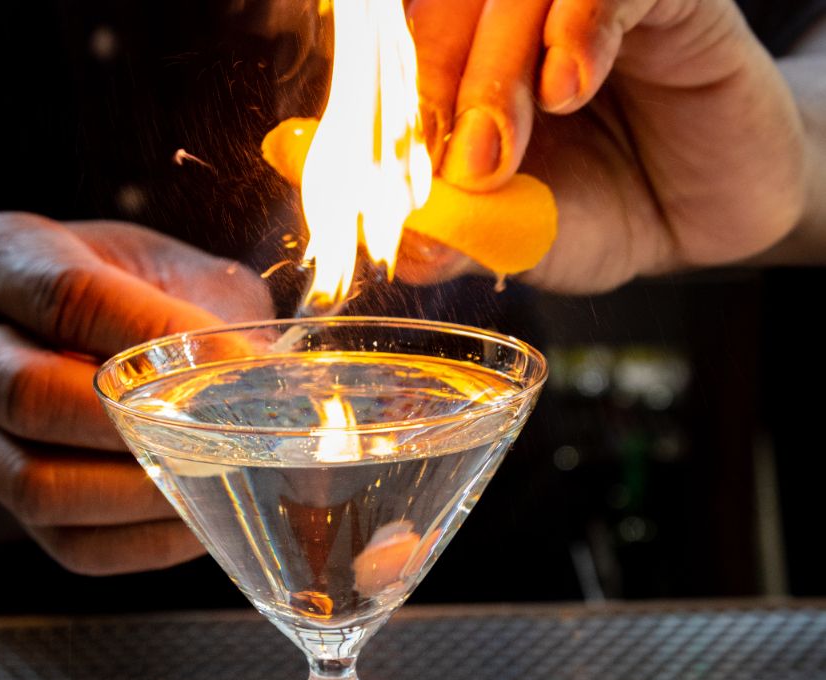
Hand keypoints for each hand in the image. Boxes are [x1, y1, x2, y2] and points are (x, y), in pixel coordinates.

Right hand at [0, 212, 273, 573]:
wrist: (75, 338)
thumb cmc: (131, 292)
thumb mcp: (167, 268)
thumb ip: (209, 306)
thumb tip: (268, 372)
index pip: (67, 296)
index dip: (156, 333)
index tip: (235, 360)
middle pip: (30, 395)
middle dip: (140, 421)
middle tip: (225, 428)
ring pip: (36, 485)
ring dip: (142, 489)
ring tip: (217, 473)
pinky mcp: (2, 504)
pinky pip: (68, 543)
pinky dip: (145, 540)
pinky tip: (202, 514)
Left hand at [408, 0, 807, 291]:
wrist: (708, 217)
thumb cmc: (604, 212)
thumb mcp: (518, 239)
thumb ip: (457, 233)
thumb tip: (391, 243)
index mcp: (464, 69)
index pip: (400, 52)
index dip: (384, 107)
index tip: (387, 172)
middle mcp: (517, 24)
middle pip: (448, 10)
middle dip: (435, 91)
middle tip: (453, 168)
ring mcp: (585, 3)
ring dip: (495, 70)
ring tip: (498, 152)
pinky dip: (579, 26)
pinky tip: (569, 88)